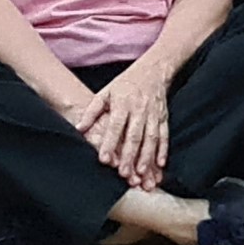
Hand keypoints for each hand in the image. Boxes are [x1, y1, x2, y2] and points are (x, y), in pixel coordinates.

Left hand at [70, 63, 171, 190]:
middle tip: (124, 174)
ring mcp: (154, 115)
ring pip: (151, 138)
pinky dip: (163, 150)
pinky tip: (160, 164)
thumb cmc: (125, 84)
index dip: (109, 143)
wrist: (153, 71)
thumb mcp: (104, 93)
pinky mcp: (164, 117)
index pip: (115, 126)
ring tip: (142, 173)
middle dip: (129, 156)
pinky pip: (164, 136)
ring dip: (147, 157)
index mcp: (123, 104)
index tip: (104, 160)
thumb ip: (91, 112)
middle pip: (134, 136)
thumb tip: (79, 129)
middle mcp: (139, 110)